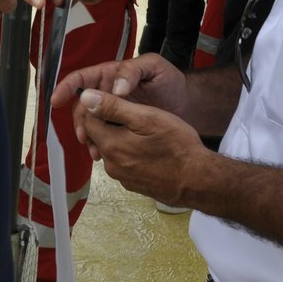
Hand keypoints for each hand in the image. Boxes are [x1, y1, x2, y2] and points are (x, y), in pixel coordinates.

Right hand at [54, 53, 191, 153]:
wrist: (188, 106)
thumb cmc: (171, 82)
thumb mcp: (154, 66)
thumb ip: (133, 71)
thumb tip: (116, 87)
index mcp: (111, 75)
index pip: (81, 78)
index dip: (66, 88)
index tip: (57, 101)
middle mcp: (108, 94)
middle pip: (82, 106)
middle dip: (79, 120)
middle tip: (83, 135)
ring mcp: (113, 113)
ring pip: (91, 124)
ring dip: (88, 136)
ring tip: (94, 150)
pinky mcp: (121, 129)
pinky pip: (103, 137)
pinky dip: (100, 145)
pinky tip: (103, 154)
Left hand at [75, 86, 207, 205]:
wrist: (197, 181)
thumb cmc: (177, 146)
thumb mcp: (147, 117)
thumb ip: (113, 107)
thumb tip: (85, 97)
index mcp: (111, 144)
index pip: (88, 119)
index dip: (100, 105)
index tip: (119, 99)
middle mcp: (110, 164)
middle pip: (98, 135)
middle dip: (110, 121)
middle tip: (136, 112)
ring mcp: (122, 177)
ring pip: (112, 148)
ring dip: (121, 137)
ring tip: (146, 130)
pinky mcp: (133, 184)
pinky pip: (123, 162)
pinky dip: (131, 152)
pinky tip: (149, 148)